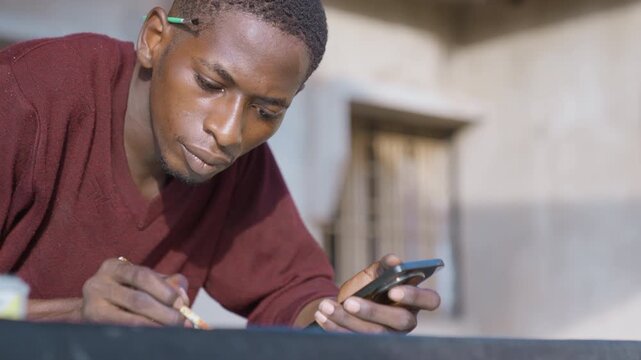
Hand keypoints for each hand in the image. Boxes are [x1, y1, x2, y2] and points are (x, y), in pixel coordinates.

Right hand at [80, 258, 189, 326]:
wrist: (94, 310)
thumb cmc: (125, 293)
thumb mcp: (145, 282)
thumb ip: (167, 283)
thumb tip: (182, 295)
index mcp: (114, 267)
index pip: (143, 276)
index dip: (165, 290)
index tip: (182, 303)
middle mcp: (98, 283)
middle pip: (138, 299)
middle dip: (165, 312)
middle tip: (182, 321)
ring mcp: (91, 305)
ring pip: (132, 318)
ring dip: (158, 326)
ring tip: (173, 329)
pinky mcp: (92, 324)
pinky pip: (124, 330)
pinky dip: (145, 332)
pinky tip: (156, 334)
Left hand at [314, 254, 440, 333]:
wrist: (345, 305)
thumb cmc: (366, 288)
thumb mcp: (373, 275)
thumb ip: (383, 266)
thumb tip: (394, 261)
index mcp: (413, 300)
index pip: (430, 300)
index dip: (415, 296)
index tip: (394, 290)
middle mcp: (406, 321)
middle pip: (400, 321)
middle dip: (374, 311)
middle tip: (350, 301)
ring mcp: (389, 336)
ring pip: (374, 333)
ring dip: (346, 319)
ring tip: (326, 305)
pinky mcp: (371, 345)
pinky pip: (354, 340)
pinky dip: (335, 327)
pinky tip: (322, 314)